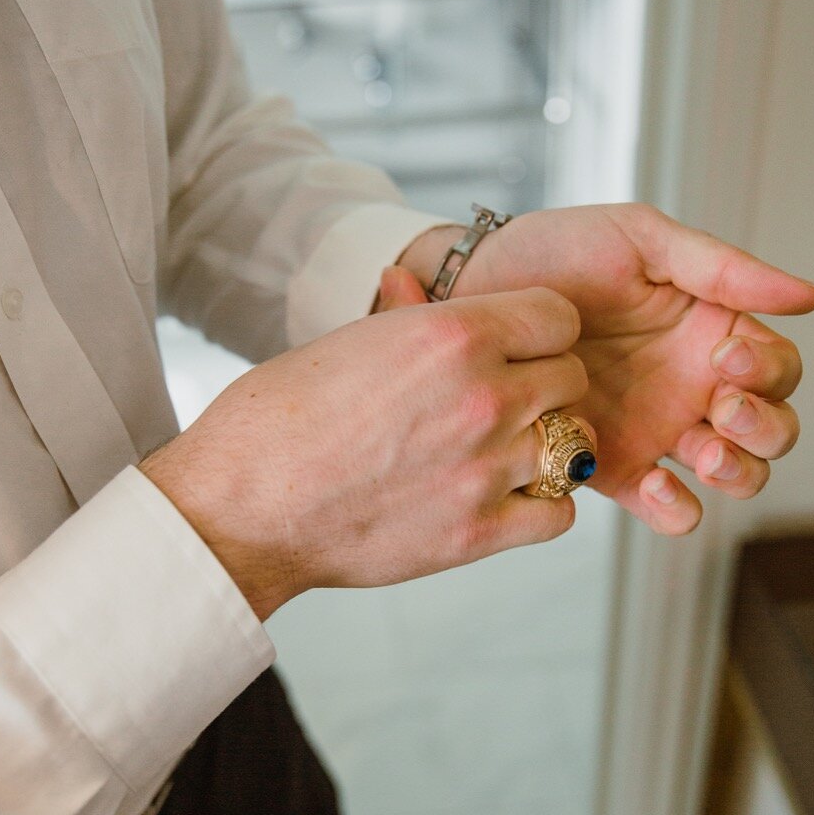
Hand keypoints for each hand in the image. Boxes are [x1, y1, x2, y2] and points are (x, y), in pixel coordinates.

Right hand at [141, 288, 590, 618]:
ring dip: (542, 444)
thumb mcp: (342, 344)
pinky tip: (504, 497)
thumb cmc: (274, 422)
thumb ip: (402, 316)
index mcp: (451, 334)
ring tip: (498, 451)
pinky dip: (541, 505)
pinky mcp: (479, 532)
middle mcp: (483, 395)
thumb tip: (409, 282)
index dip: (539, 330)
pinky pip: (558, 513)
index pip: (558, 316)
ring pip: (571, 442)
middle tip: (501, 402)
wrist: (242, 507)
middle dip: (542, 385)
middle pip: (571, 377)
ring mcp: (487, 467)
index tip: (518, 347)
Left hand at [393, 205, 813, 533]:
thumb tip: (809, 296)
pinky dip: (676, 506)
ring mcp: (657, 429)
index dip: (769, 369)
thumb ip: (722, 268)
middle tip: (723, 408)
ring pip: (731, 472)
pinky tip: (656, 483)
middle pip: (769, 428)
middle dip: (762, 428)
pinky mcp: (615, 467)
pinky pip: (665, 504)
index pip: (776, 367)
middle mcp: (692, 386)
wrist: (471, 291)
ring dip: (735, 471)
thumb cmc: (552, 253)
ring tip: (702, 452)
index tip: (728, 355)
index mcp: (710, 331)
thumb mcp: (639, 240)